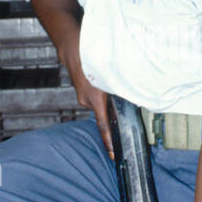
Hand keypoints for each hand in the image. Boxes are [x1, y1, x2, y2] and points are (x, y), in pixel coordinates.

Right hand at [61, 36, 114, 158]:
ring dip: (107, 100)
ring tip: (110, 87)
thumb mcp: (108, 73)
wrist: (71, 47)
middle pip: (105, 114)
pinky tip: (102, 85)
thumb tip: (129, 96)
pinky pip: (95, 100)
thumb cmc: (89, 56)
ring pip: (101, 105)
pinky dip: (101, 96)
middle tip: (122, 106)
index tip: (113, 154)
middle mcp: (87, 100)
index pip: (103, 125)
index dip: (109, 140)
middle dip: (114, 112)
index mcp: (95, 98)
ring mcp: (83, 97)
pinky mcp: (82, 92)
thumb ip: (118, 87)